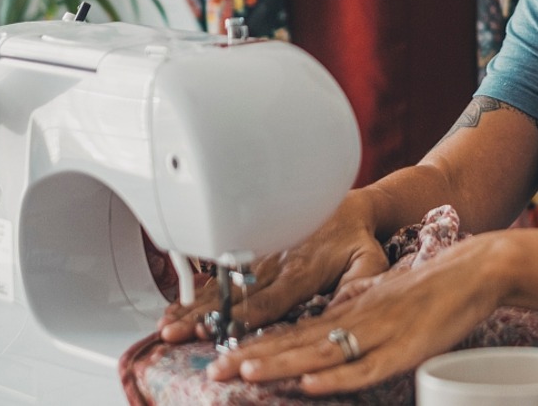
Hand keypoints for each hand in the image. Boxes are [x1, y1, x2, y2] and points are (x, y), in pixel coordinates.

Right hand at [157, 193, 389, 342]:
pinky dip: (199, 290)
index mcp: (302, 269)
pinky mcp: (253, 253)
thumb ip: (362, 282)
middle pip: (234, 295)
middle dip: (202, 315)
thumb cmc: (358, 238)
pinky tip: (177, 306)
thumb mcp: (370, 259)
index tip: (217, 329)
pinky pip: (223, 273)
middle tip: (175, 332)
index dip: (242, 315)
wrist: (348, 206)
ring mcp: (261, 258)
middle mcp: (276, 264)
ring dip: (193, 306)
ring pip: (223, 285)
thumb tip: (348, 305)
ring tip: (167, 324)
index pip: (269, 298)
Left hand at [206, 234, 505, 395]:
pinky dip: (338, 377)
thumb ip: (357, 304)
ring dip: (284, 364)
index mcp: (351, 309)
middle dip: (255, 357)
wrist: (476, 267)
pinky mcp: (406, 348)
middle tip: (214, 369)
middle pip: (299, 342)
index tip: (223, 355)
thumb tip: (332, 314)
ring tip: (247, 371)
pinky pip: (366, 367)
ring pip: (323, 353)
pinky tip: (311, 382)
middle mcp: (358, 318)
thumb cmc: (434, 283)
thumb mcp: (385, 292)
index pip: (296, 331)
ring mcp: (381, 333)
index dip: (259, 344)